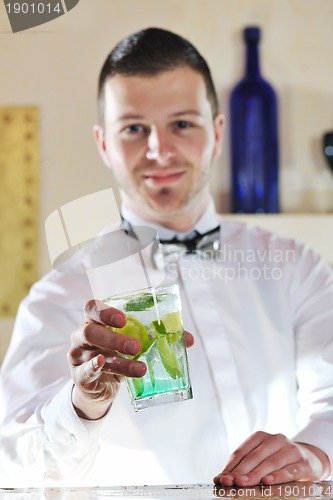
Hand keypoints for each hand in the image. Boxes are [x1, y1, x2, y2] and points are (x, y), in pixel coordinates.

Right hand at [68, 299, 193, 419]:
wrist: (101, 386)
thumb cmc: (118, 355)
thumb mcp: (135, 343)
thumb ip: (158, 337)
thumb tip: (189, 339)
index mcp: (95, 321)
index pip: (92, 308)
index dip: (105, 311)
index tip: (123, 319)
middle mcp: (82, 335)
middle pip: (90, 331)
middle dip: (114, 338)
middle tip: (137, 346)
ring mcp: (78, 356)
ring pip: (95, 355)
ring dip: (119, 361)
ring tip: (140, 366)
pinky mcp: (79, 376)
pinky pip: (84, 372)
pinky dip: (94, 368)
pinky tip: (104, 365)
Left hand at [213, 431, 329, 486]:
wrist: (309, 460)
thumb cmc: (279, 461)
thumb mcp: (262, 459)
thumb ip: (245, 467)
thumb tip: (221, 478)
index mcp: (261, 437)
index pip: (242, 451)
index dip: (231, 466)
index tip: (222, 478)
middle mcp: (275, 440)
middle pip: (254, 457)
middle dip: (241, 471)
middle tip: (231, 482)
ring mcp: (290, 450)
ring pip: (270, 463)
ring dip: (256, 474)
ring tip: (244, 483)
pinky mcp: (303, 463)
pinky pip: (289, 470)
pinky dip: (278, 476)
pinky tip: (268, 482)